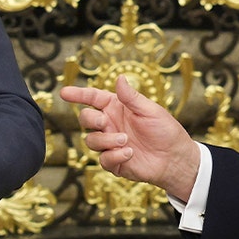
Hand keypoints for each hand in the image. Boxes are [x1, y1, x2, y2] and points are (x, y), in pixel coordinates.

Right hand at [59, 75, 200, 200]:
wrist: (174, 159)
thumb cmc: (165, 131)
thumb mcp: (150, 110)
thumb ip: (131, 97)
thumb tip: (119, 77)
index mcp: (117, 108)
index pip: (93, 98)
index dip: (78, 94)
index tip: (64, 92)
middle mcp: (111, 124)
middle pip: (86, 118)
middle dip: (90, 119)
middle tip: (104, 122)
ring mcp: (111, 144)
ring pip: (91, 140)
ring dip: (106, 140)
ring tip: (126, 141)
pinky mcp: (114, 162)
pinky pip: (103, 159)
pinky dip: (114, 156)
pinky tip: (129, 153)